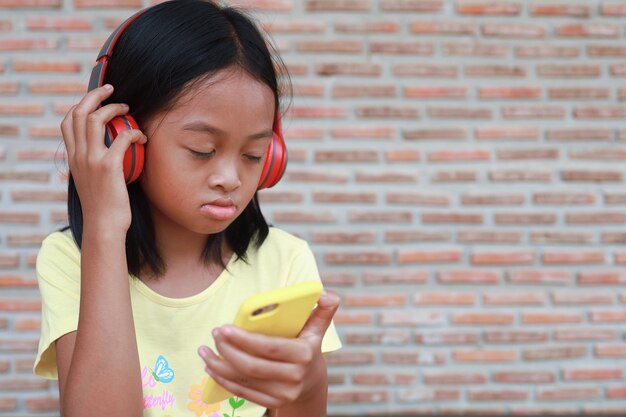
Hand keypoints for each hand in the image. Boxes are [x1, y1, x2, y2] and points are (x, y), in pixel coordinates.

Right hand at [61, 84, 146, 232]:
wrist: (104, 226)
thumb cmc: (104, 206)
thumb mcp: (92, 181)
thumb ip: (94, 164)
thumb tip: (108, 152)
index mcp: (73, 157)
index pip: (68, 121)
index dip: (81, 104)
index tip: (96, 99)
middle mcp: (79, 155)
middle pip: (80, 112)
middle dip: (95, 95)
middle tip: (112, 90)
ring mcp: (92, 160)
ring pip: (96, 119)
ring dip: (114, 108)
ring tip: (128, 109)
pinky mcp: (108, 167)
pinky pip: (122, 138)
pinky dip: (134, 132)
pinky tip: (142, 137)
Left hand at [198, 290, 339, 408]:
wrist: (312, 381)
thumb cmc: (308, 346)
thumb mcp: (317, 329)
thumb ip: (323, 310)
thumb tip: (328, 294)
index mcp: (304, 354)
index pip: (269, 347)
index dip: (244, 339)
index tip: (224, 328)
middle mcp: (295, 377)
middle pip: (252, 366)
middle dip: (227, 350)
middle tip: (214, 334)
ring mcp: (283, 393)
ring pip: (244, 380)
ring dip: (219, 366)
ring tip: (204, 351)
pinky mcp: (273, 403)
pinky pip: (243, 392)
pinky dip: (224, 380)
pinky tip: (212, 367)